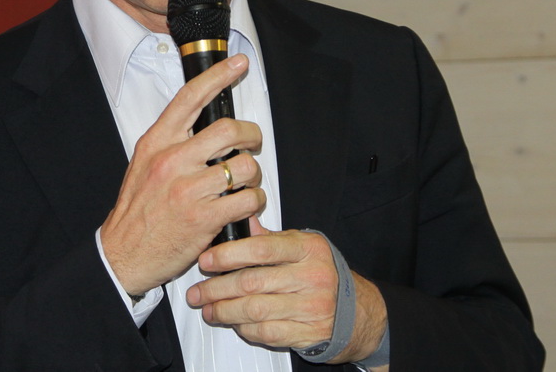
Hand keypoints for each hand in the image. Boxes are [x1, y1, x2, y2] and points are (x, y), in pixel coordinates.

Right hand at [99, 54, 265, 296]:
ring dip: (253, 176)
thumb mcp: (144, 164)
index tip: (238, 63)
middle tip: (252, 145)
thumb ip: (172, 143)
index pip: (190, 98)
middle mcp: (172, 160)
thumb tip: (206, 126)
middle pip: (229, 129)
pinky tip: (242, 208)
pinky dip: (253, 203)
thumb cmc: (138, 210)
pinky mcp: (204, 218)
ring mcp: (188, 189)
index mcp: (157, 142)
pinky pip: (247, 200)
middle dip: (252, 135)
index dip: (218, 75)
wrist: (123, 253)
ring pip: (244, 166)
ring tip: (244, 185)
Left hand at [186, 218, 387, 364]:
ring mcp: (311, 307)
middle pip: (252, 282)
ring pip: (254, 310)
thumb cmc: (323, 273)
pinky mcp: (307, 333)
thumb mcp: (302, 246)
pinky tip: (233, 322)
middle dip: (217, 288)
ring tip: (208, 308)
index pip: (262, 249)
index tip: (206, 260)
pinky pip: (266, 332)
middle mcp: (312, 277)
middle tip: (197, 291)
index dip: (228, 255)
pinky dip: (244, 328)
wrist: (358, 312)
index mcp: (308, 249)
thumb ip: (269, 238)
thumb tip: (240, 222)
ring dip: (224, 311)